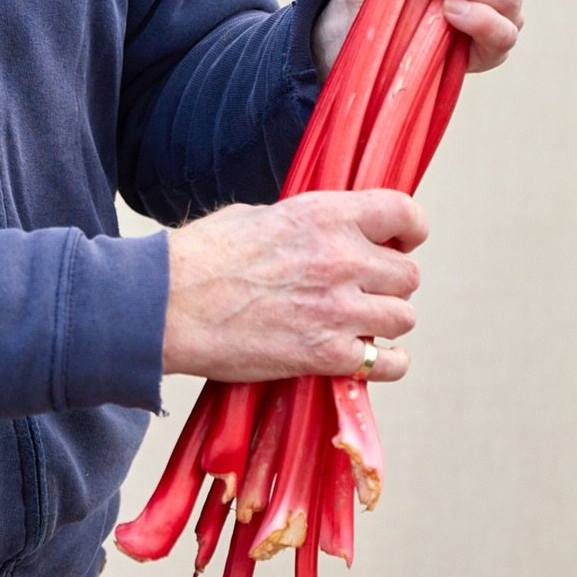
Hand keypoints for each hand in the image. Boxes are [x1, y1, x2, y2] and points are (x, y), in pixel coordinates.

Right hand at [162, 190, 425, 382]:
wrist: (167, 305)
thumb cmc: (202, 257)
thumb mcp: (257, 216)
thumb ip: (305, 224)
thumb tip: (327, 231)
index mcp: (324, 215)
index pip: (403, 212)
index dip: (409, 229)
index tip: (401, 241)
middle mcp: (340, 258)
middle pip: (408, 274)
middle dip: (389, 283)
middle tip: (363, 290)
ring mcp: (337, 308)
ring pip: (404, 317)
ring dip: (384, 322)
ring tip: (356, 323)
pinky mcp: (325, 354)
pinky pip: (388, 362)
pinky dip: (382, 363)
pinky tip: (363, 357)